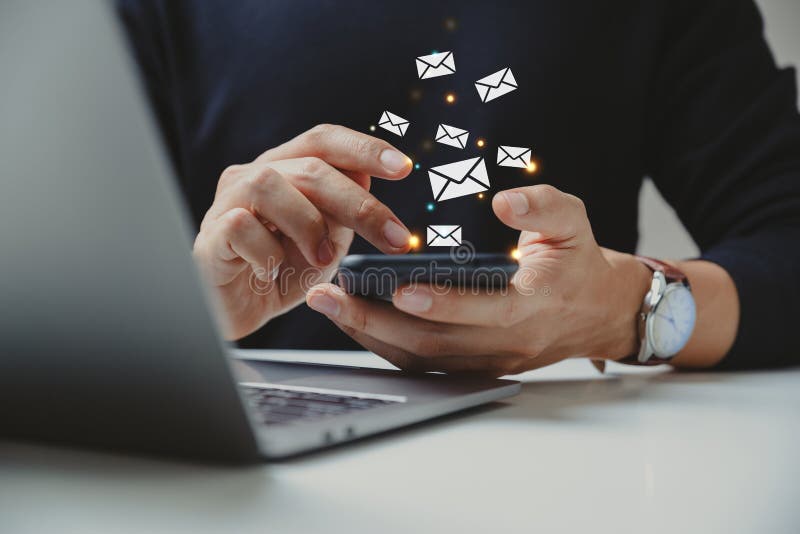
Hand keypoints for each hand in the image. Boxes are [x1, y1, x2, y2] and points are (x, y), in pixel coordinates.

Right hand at [193, 124, 412, 339]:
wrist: (237, 312)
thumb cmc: (280, 272)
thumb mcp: (326, 242)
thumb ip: (343, 212)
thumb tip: (367, 178)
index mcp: (284, 169)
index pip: (323, 141)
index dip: (363, 147)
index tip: (404, 167)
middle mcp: (252, 175)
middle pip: (309, 167)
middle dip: (359, 204)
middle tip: (394, 238)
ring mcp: (226, 203)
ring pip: (268, 184)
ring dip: (308, 224)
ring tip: (323, 259)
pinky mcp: (209, 236)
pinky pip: (240, 226)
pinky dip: (267, 253)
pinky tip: (273, 273)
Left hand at [306, 184, 651, 375]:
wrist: (596, 312)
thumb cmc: (578, 263)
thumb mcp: (573, 222)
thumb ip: (542, 207)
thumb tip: (504, 201)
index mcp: (532, 307)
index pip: (484, 312)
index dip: (443, 303)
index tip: (400, 289)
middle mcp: (506, 344)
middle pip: (435, 343)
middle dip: (376, 322)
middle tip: (330, 297)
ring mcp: (487, 361)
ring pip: (422, 358)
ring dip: (371, 334)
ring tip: (328, 306)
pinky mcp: (473, 365)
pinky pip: (423, 362)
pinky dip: (385, 344)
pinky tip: (354, 320)